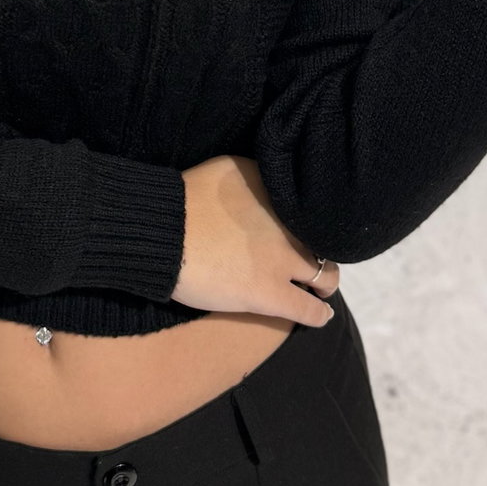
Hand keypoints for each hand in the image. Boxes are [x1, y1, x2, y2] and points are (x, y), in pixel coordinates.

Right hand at [171, 154, 339, 326]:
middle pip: (324, 242)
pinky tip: (321, 316)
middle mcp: (288, 222)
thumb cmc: (182, 199)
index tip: (303, 232)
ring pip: (325, 276)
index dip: (309, 223)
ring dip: (324, 283)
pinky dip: (317, 314)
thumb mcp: (228, 169)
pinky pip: (308, 309)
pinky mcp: (270, 292)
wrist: (161, 232)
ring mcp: (281, 259)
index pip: (310, 209)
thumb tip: (267, 186)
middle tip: (315, 262)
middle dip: (322, 252)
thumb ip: (255, 177)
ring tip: (320, 290)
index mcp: (277, 190)